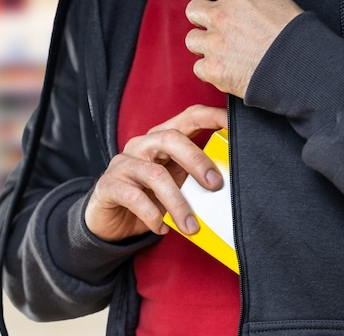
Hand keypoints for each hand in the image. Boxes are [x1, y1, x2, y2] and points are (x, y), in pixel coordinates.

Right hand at [85, 105, 227, 241]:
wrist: (111, 221)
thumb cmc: (149, 198)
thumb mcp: (177, 185)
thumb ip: (196, 178)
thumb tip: (228, 184)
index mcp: (162, 139)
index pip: (189, 118)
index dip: (212, 117)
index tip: (235, 125)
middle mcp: (142, 145)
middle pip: (170, 138)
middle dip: (197, 160)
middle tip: (215, 185)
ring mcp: (123, 164)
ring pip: (155, 174)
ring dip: (178, 203)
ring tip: (191, 226)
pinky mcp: (109, 185)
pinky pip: (134, 197)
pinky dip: (152, 215)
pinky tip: (162, 227)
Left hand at [185, 0, 302, 97]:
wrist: (299, 65)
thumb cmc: (293, 34)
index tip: (212, 3)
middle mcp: (221, 15)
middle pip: (193, 11)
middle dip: (203, 20)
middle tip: (218, 30)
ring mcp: (214, 42)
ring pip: (192, 40)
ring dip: (204, 45)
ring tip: (223, 52)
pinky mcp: (214, 68)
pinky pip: (199, 67)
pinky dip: (211, 70)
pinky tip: (227, 68)